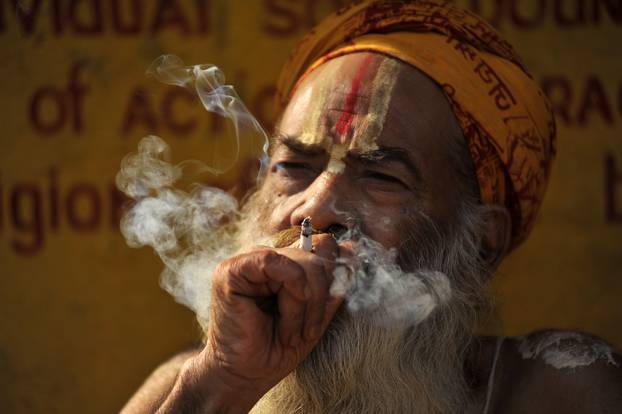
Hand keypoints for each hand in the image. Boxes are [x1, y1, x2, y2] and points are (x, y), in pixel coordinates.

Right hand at [198, 233, 343, 404]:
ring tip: (291, 333)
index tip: (323, 314)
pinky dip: (290, 295)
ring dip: (304, 306)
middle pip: (316, 255)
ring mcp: (248, 260)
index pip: (323, 246)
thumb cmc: (279, 347)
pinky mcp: (231, 270)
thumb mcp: (318, 313)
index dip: (333, 277)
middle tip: (307, 332)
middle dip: (320, 299)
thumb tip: (352, 247)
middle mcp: (267, 256)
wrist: (248, 376)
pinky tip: (284, 318)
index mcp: (285, 262)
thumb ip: (333, 283)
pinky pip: (276, 263)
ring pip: (301, 263)